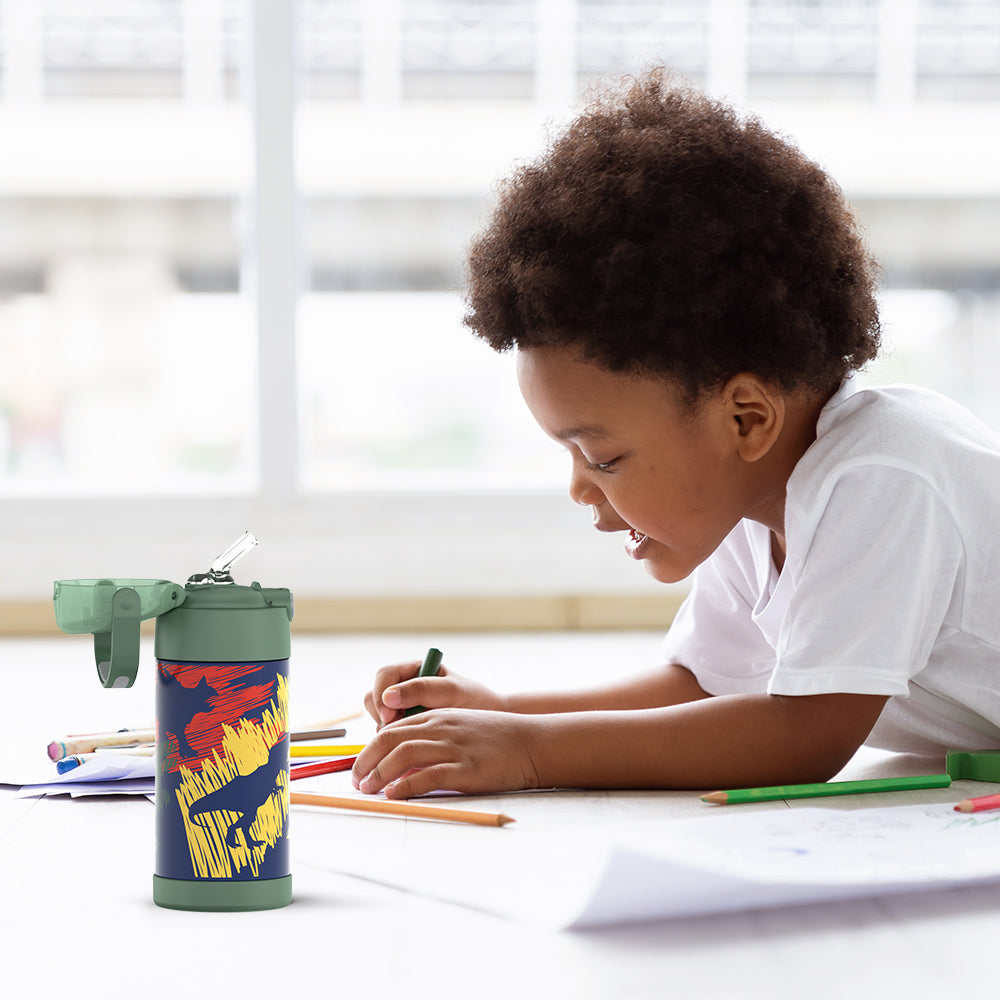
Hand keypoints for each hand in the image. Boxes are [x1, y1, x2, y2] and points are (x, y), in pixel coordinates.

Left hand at [352, 708, 540, 798]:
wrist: (531, 742)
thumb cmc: (496, 739)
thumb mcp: (460, 727)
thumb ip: (433, 737)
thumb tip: (402, 763)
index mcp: (438, 716)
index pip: (392, 729)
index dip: (370, 750)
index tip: (360, 768)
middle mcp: (441, 727)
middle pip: (390, 739)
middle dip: (366, 761)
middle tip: (357, 781)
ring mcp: (453, 747)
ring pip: (403, 754)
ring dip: (379, 773)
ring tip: (369, 790)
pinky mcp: (466, 768)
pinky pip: (426, 776)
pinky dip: (404, 786)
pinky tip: (394, 795)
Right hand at [363, 658, 507, 728]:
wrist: (489, 723)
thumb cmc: (474, 700)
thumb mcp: (452, 691)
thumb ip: (422, 690)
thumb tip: (388, 696)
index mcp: (415, 670)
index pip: (385, 675)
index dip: (381, 694)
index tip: (389, 715)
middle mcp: (404, 687)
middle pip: (374, 696)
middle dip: (380, 715)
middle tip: (395, 731)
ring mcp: (403, 708)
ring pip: (378, 718)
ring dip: (386, 730)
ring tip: (409, 739)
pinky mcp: (405, 728)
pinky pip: (388, 735)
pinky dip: (393, 742)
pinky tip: (411, 748)